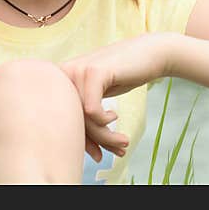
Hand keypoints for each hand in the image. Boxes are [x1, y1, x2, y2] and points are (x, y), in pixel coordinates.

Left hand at [60, 34, 169, 160]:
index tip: (96, 155)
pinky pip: (91, 110)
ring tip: (123, 142)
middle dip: (93, 142)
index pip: (60, 117)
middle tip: (116, 152)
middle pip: (70, 119)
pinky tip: (114, 117)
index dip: (79, 140)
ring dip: (105, 136)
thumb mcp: (99, 98)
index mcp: (59, 79)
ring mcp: (76, 70)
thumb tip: (88, 152)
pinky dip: (103, 121)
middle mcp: (62, 73)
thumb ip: (87, 118)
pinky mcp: (92, 71)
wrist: (149, 54)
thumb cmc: (122, 77)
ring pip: (83, 118)